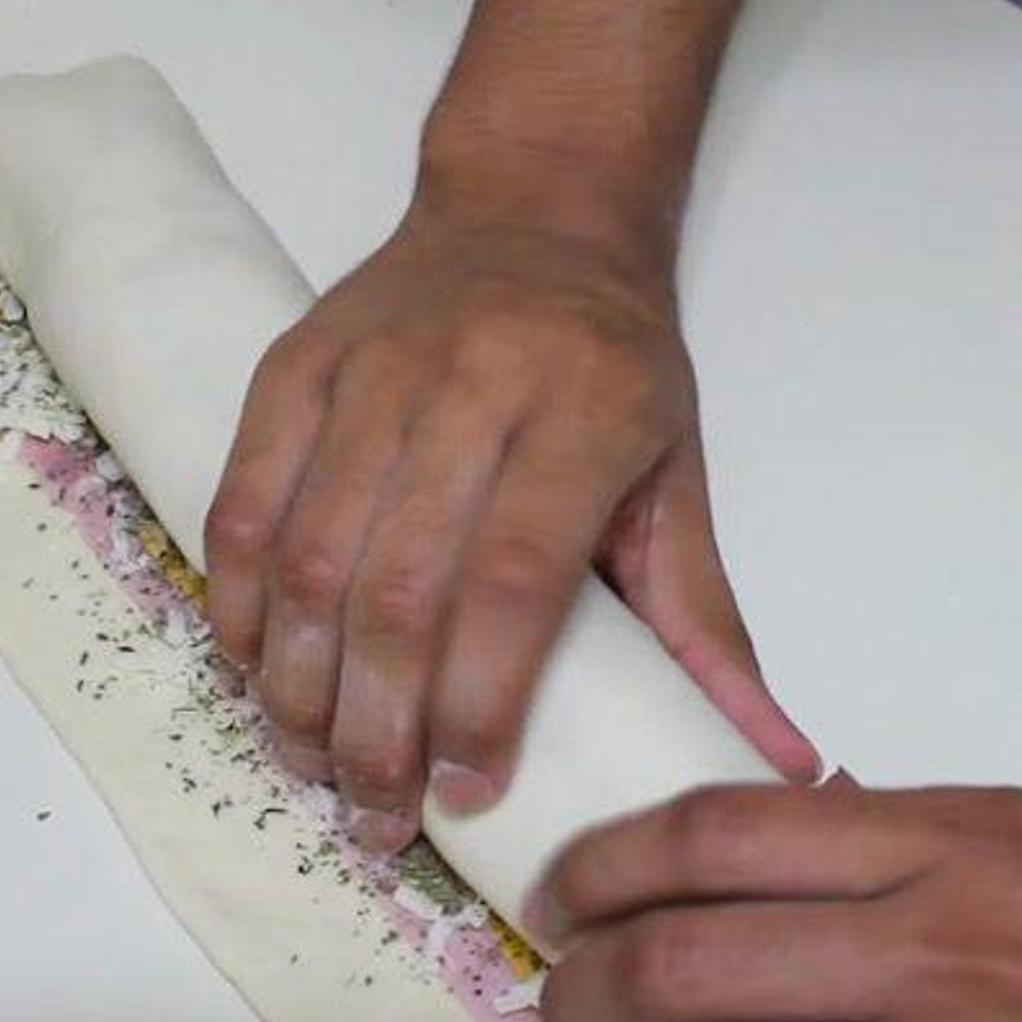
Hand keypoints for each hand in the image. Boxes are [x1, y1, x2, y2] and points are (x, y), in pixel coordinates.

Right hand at [204, 178, 817, 852]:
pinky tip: (252, 665)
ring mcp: (370, 370)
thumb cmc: (614, 360)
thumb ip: (710, 622)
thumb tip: (781, 761)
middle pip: (399, 584)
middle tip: (374, 811)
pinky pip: (245, 497)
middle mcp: (472, 384)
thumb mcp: (680, 474)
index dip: (480, 700)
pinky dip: (239, 597)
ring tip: (308, 761)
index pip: (516, 580)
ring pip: (310, 551)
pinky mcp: (295, 363)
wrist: (530, 210)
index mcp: (585, 414)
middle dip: (375, 723)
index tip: (467, 791)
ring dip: (296, 679)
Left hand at [534, 783, 1021, 1021]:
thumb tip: (758, 817)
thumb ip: (873, 817)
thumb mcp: (1001, 821)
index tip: (560, 887)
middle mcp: (909, 950)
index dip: (607, 859)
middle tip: (556, 992)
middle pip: (686, 961)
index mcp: (920, 846)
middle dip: (586, 983)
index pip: (713, 837)